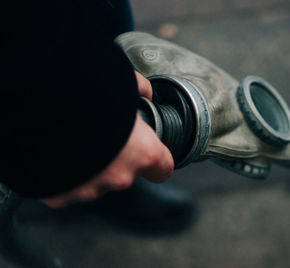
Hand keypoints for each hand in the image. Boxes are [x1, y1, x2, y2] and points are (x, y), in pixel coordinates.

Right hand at [42, 71, 173, 207]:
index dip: (155, 160)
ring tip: (75, 141)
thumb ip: (138, 91)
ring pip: (95, 181)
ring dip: (89, 167)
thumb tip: (144, 91)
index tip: (148, 153)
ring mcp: (90, 189)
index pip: (162, 168)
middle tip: (100, 136)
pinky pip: (66, 187)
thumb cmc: (85, 96)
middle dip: (115, 159)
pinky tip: (56, 153)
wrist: (38, 107)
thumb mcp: (122, 82)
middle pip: (125, 173)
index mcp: (143, 153)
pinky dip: (64, 173)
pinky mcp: (60, 195)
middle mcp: (120, 177)